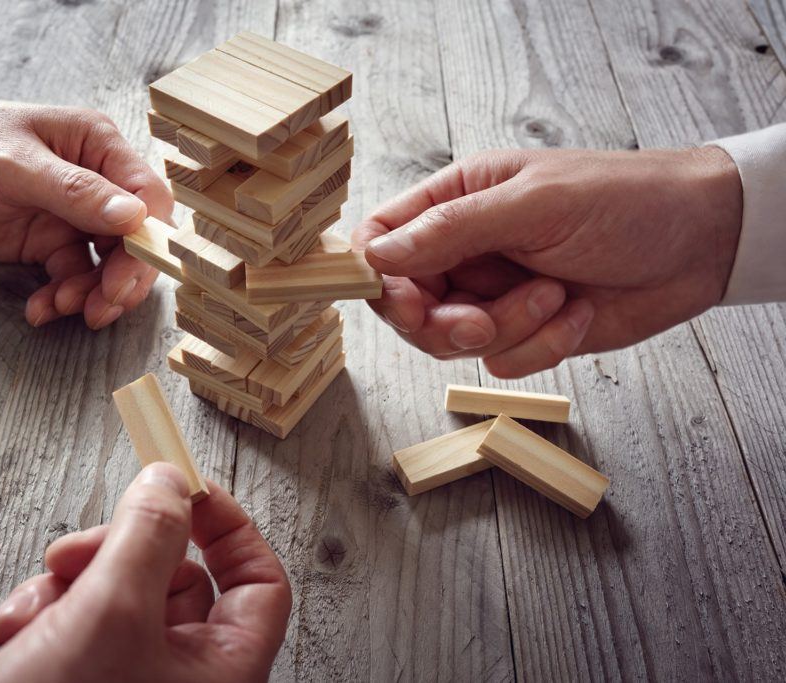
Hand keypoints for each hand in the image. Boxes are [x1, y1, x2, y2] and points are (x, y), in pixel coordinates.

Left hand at [0, 96, 173, 328]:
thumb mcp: (12, 165)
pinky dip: (62, 298)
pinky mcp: (50, 242)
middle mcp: (95, 181)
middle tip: (101, 308)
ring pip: (108, 264)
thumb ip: (74, 192)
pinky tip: (40, 309)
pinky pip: (72, 276)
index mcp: (96, 145)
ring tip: (61, 307)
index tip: (125, 277)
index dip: (147, 240)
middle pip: (134, 238)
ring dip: (92, 293)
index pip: (147, 196)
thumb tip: (134, 217)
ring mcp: (74, 215)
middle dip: (122, 278)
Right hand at [0, 463, 290, 682]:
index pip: (259, 583)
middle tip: (69, 556)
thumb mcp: (110, 612)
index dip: (230, 528)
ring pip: (99, 598)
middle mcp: (176, 679)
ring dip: (49, 599)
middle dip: (106, 559)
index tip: (187, 489)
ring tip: (22, 634)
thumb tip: (170, 480)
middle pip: (164, 579)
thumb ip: (146, 535)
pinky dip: (21, 632)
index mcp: (219, 671)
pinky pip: (56, 629)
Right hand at [354, 147, 742, 377]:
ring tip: (555, 296)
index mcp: (455, 201)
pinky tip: (578, 311)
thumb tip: (378, 257)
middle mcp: (465, 250)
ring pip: (453, 342)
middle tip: (480, 323)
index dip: (380, 279)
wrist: (702, 242)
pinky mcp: (526, 331)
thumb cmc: (623, 201)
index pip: (382, 240)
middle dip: (442, 324)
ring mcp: (493, 294)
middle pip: (407, 306)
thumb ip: (450, 229)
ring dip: (507, 329)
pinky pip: (503, 363)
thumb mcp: (532, 204)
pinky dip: (542, 346)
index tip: (406, 304)